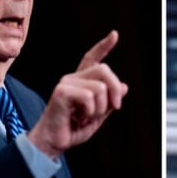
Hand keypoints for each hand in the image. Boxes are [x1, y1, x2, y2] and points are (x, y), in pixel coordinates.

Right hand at [28, 30, 128, 158]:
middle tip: (115, 107)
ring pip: (99, 87)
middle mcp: (73, 78)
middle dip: (115, 89)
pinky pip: (88, 97)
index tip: (114, 34)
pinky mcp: (61, 92)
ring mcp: (66, 83)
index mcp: (81, 82)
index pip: (92, 58)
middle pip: (104, 69)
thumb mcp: (98, 116)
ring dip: (100, 108)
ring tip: (87, 118)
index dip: (104, 46)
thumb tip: (124, 86)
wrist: (52, 143)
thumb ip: (110, 102)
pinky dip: (90, 112)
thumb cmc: (72, 130)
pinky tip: (79, 118)